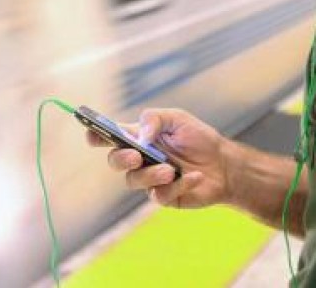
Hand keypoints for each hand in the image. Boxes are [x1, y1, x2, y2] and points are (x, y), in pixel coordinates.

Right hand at [86, 108, 229, 209]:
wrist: (224, 163)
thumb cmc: (198, 138)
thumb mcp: (178, 118)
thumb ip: (156, 119)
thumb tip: (141, 134)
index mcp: (137, 138)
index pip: (109, 137)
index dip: (95, 136)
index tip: (92, 133)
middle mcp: (139, 160)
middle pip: (115, 161)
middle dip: (120, 158)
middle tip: (135, 155)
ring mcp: (149, 180)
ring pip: (134, 181)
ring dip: (150, 174)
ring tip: (170, 170)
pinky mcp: (163, 196)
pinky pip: (159, 195)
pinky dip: (177, 185)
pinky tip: (194, 177)